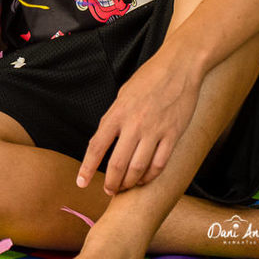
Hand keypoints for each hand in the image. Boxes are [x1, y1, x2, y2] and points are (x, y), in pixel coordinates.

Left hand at [77, 48, 201, 194]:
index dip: (87, 167)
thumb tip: (107, 139)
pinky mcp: (173, 135)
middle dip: (111, 182)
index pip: (97, 146)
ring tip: (125, 188)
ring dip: (130, 183)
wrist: (178, 68)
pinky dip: (150, 176)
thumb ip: (115, 118)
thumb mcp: (123, 95)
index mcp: (116, 113)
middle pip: (118, 163)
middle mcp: (133, 124)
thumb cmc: (148, 79)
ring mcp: (154, 131)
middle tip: (108, 191)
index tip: (81, 182)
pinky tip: (145, 180)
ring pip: (138, 168)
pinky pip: (160, 163)